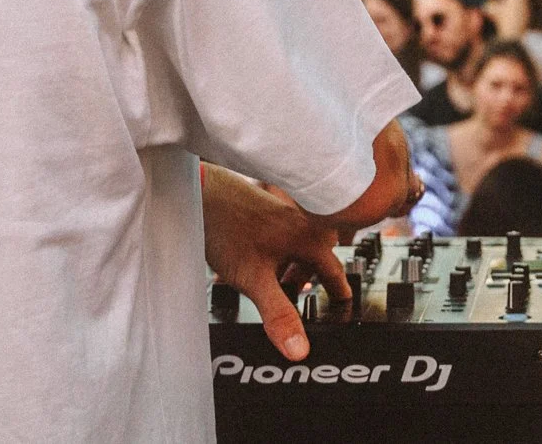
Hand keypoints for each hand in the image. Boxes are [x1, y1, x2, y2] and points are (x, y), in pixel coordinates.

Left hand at [202, 164, 344, 361]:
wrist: (198, 194)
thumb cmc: (226, 226)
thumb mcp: (255, 280)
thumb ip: (278, 315)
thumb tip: (299, 347)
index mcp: (309, 237)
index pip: (335, 271)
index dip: (338, 294)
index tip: (343, 306)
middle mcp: (301, 222)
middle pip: (316, 260)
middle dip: (307, 284)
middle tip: (299, 303)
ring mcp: (282, 215)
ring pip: (296, 249)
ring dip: (288, 271)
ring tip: (272, 289)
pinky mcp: (265, 213)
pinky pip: (279, 241)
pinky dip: (273, 258)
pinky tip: (250, 268)